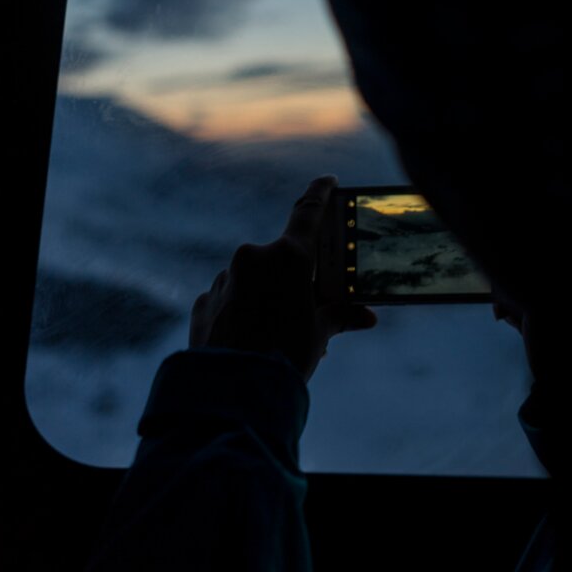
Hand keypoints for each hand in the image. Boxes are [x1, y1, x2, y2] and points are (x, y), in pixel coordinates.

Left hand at [189, 175, 377, 380]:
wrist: (233, 390)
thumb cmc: (284, 357)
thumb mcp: (319, 335)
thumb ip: (340, 317)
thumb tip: (366, 317)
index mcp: (288, 257)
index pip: (308, 211)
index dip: (320, 193)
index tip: (328, 181)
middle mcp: (253, 258)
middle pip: (281, 258)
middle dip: (295, 279)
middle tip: (307, 307)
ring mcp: (225, 278)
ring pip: (253, 280)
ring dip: (266, 298)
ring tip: (276, 337)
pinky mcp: (205, 301)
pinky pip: (229, 299)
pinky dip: (241, 313)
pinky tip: (249, 341)